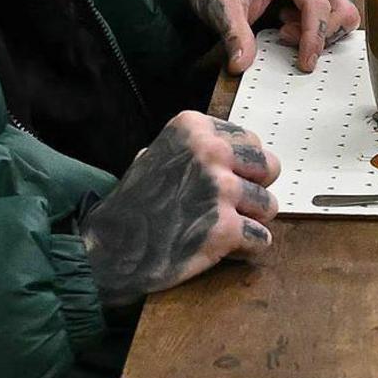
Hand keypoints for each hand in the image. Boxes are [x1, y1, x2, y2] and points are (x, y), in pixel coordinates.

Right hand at [77, 113, 278, 303]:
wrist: (108, 248)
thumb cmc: (134, 205)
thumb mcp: (156, 155)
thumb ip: (193, 149)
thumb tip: (232, 149)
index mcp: (195, 129)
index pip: (251, 141)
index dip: (242, 166)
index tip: (224, 181)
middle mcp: (210, 152)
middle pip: (269, 168)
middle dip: (255, 189)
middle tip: (232, 206)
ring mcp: (219, 190)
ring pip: (268, 205)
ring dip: (251, 221)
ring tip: (221, 229)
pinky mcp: (225, 229)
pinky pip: (262, 238)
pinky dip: (247, 248)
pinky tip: (222, 248)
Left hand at [189, 0, 358, 72]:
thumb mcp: (221, 6)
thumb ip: (234, 35)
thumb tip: (242, 63)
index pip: (317, 3)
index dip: (314, 36)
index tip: (305, 61)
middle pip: (341, 8)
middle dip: (319, 34)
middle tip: (285, 36)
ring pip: (343, 11)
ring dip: (320, 30)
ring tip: (286, 28)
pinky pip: (335, 11)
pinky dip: (318, 26)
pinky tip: (290, 23)